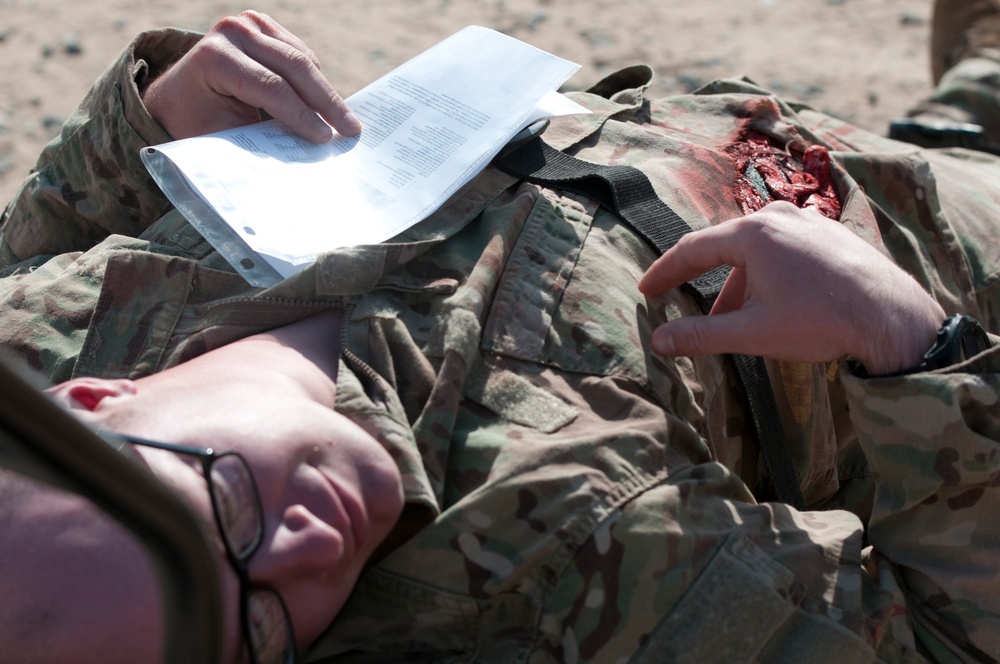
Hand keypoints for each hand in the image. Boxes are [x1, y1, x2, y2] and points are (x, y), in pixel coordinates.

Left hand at [141, 11, 360, 141]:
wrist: (178, 95)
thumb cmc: (198, 121)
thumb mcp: (223, 134)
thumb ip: (261, 137)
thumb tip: (306, 152)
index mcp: (215, 58)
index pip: (271, 87)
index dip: (303, 115)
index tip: (327, 139)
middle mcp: (232, 32)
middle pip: (294, 66)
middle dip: (326, 102)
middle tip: (351, 129)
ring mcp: (248, 23)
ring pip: (303, 58)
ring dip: (325, 92)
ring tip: (345, 121)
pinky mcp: (262, 24)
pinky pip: (301, 53)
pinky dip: (316, 79)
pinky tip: (327, 105)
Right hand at [637, 201, 945, 374]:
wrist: (893, 317)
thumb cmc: (821, 322)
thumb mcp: (752, 333)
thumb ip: (700, 336)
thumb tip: (658, 341)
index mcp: (753, 234)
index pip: (693, 250)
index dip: (665, 272)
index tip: (646, 290)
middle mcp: (779, 217)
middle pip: (724, 246)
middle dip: (701, 280)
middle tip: (679, 301)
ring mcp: (808, 222)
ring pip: (756, 250)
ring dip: (737, 283)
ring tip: (734, 319)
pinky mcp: (830, 234)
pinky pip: (783, 249)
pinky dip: (766, 274)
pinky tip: (772, 303)